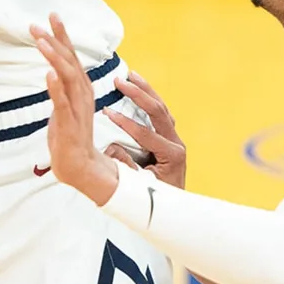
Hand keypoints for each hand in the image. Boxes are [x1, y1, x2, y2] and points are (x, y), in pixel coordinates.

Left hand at [32, 14, 117, 205]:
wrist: (80, 167)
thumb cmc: (70, 136)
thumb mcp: (64, 105)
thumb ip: (60, 87)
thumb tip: (52, 69)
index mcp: (81, 88)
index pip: (71, 56)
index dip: (62, 35)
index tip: (52, 16)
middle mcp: (82, 93)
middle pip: (69, 61)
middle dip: (55, 40)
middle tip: (40, 23)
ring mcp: (76, 108)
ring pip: (67, 76)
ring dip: (54, 56)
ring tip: (40, 40)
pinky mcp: (69, 123)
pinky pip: (62, 102)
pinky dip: (55, 86)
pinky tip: (48, 72)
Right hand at [106, 72, 186, 188]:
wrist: (174, 208)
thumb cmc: (157, 199)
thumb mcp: (141, 186)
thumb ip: (125, 167)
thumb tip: (111, 146)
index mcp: (172, 155)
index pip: (146, 133)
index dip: (125, 123)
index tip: (107, 112)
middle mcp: (176, 143)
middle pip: (158, 111)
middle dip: (138, 94)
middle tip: (120, 82)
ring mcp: (174, 138)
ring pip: (161, 107)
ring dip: (144, 90)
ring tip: (130, 75)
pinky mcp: (169, 136)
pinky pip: (159, 112)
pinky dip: (148, 98)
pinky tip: (138, 87)